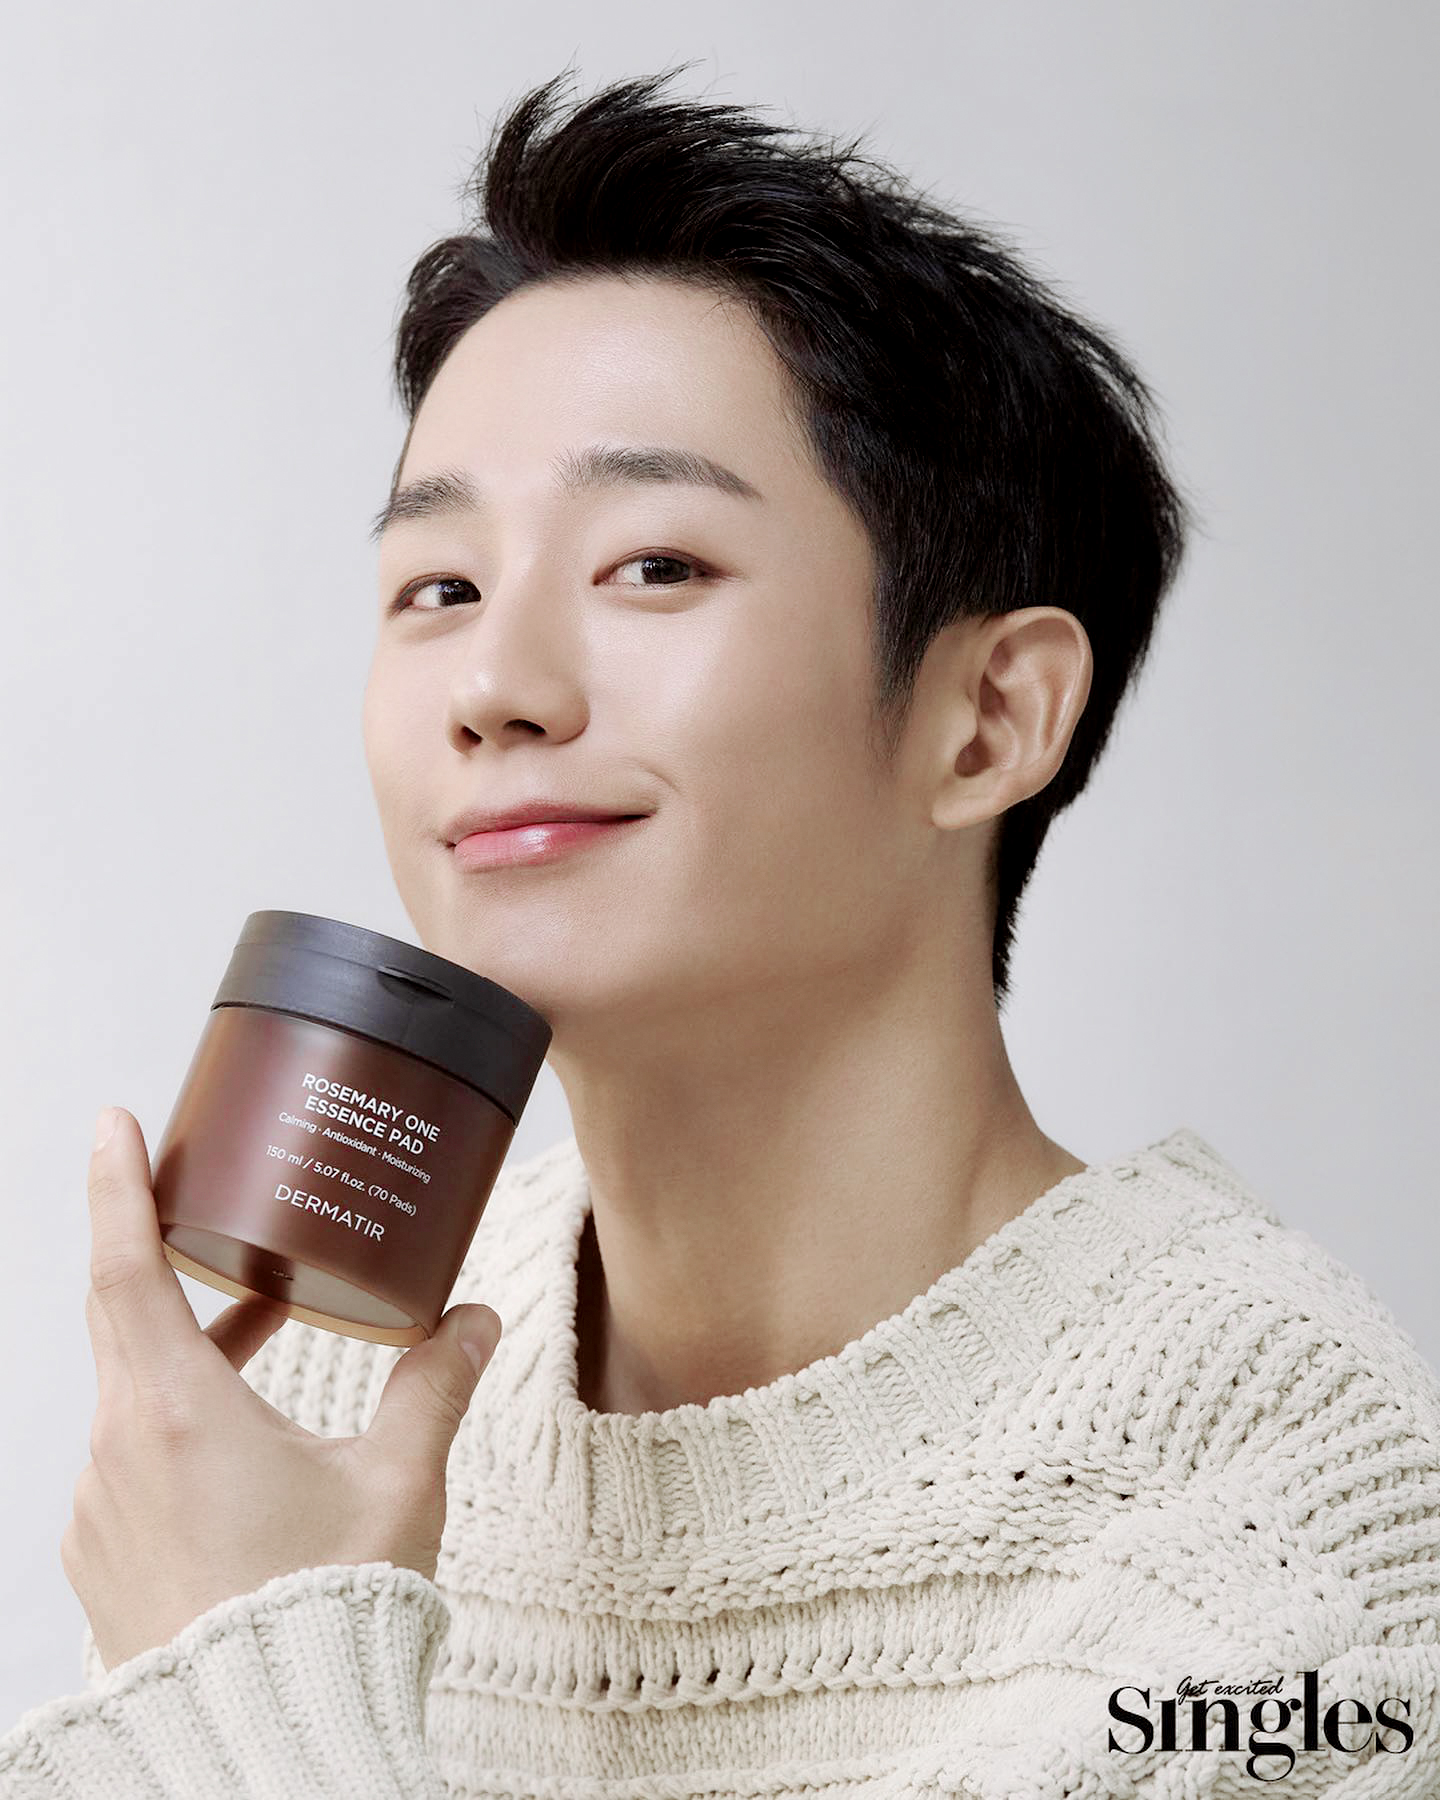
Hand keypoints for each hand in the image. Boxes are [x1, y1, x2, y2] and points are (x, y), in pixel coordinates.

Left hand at [63, 1104, 502, 1672]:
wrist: (266, 1740)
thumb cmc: (328, 1605)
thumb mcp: (397, 1480)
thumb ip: (435, 1386)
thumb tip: (476, 1321)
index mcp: (176, 1412)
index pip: (126, 1265)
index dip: (114, 1184)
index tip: (110, 1123)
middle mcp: (117, 1451)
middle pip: (124, 1316)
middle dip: (167, 1251)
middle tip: (205, 1199)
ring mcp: (101, 1510)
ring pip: (132, 1391)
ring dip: (188, 1346)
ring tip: (264, 1320)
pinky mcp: (107, 1558)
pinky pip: (128, 1455)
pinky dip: (173, 1415)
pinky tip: (240, 1436)